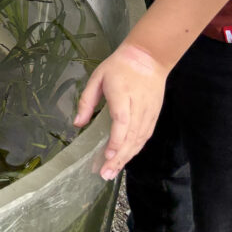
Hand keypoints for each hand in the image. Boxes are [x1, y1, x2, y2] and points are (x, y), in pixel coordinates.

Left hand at [73, 43, 169, 181]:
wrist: (149, 58)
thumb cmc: (119, 67)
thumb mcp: (97, 78)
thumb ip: (87, 101)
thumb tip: (77, 124)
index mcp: (122, 94)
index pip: (122, 120)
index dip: (116, 139)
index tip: (108, 155)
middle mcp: (138, 106)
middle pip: (131, 136)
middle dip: (118, 157)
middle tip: (105, 174)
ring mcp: (149, 112)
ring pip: (139, 139)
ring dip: (126, 157)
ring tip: (112, 172)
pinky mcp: (154, 116)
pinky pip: (145, 136)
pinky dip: (135, 149)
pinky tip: (125, 159)